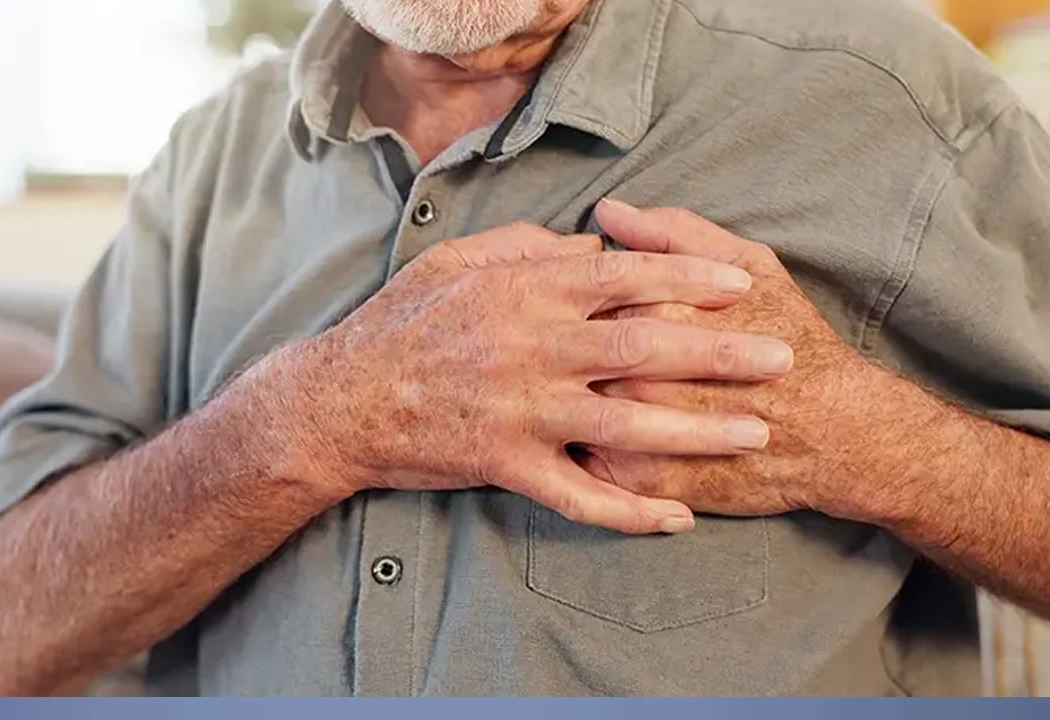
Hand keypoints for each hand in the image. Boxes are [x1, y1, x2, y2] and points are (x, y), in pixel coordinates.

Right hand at [282, 222, 796, 533]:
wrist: (339, 400)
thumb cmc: (401, 321)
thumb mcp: (456, 260)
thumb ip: (527, 247)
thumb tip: (592, 244)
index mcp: (522, 293)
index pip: (623, 278)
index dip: (688, 278)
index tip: (742, 282)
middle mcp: (530, 349)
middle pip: (643, 349)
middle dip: (719, 353)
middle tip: (781, 357)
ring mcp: (519, 412)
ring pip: (625, 425)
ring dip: (698, 430)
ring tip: (756, 432)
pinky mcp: (505, 465)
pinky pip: (577, 495)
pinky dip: (630, 511)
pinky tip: (677, 519)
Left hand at [581, 201, 900, 518]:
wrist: (838, 433)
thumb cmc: (793, 339)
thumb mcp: (749, 265)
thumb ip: (673, 235)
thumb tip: (607, 210)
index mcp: (656, 311)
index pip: (580, 294)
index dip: (569, 297)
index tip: (571, 302)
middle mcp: (639, 372)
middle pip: (566, 355)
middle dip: (556, 352)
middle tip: (559, 351)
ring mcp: (638, 430)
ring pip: (567, 410)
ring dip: (556, 400)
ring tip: (563, 389)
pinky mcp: (643, 478)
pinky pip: (584, 463)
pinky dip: (575, 447)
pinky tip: (579, 433)